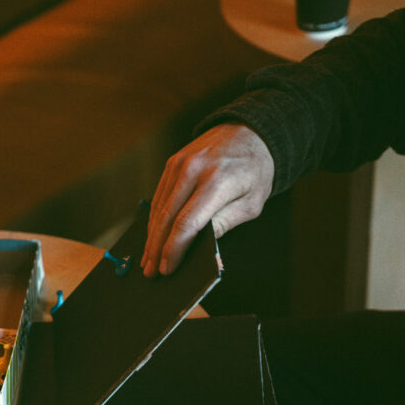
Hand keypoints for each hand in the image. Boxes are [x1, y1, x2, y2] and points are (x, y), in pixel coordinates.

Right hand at [142, 124, 272, 276]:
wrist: (250, 131)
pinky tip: (153, 236)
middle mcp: (194, 170)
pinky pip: (159, 196)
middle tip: (151, 272)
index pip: (187, 222)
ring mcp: (179, 164)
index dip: (174, 249)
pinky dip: (155, 219)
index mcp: (217, 181)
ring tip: (149, 259)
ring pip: (158, 208)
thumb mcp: (252, 202)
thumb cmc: (255, 171)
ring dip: (152, 237)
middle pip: (167, 218)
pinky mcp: (172, 162)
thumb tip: (197, 246)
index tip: (167, 269)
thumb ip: (224, 223)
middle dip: (157, 249)